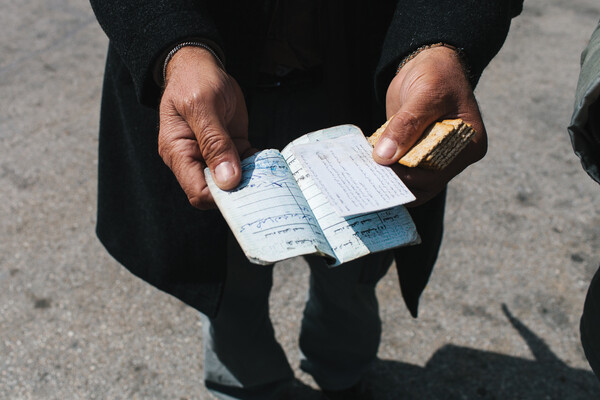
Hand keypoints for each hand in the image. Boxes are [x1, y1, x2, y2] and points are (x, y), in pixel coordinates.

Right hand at [158, 46, 254, 208]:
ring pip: (233, 182)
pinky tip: (269, 162)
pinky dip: (257, 167)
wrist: (200, 65)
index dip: (220, 197)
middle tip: (264, 186)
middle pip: (216, 192)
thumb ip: (215, 143)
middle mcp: (193, 158)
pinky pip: (244, 165)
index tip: (244, 190)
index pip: (197, 191)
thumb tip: (228, 180)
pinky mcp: (229, 147)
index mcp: (178, 152)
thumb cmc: (194, 79)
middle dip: (239, 192)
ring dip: (251, 180)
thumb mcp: (203, 105)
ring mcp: (212, 154)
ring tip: (270, 176)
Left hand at [374, 46, 486, 205]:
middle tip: (370, 174)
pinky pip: (402, 167)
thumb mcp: (425, 95)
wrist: (427, 62)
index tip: (383, 170)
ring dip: (390, 177)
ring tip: (367, 171)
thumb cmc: (437, 74)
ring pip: (411, 180)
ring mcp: (434, 155)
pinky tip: (369, 163)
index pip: (438, 174)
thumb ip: (406, 125)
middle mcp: (454, 156)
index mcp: (469, 145)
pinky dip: (386, 167)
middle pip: (424, 183)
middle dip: (398, 180)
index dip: (410, 176)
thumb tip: (385, 156)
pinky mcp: (416, 151)